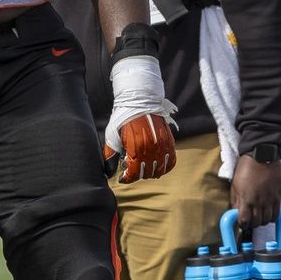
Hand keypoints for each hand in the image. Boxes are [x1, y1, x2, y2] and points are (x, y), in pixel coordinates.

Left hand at [105, 56, 177, 183]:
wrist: (139, 100)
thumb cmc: (123, 118)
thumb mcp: (112, 136)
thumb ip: (110, 155)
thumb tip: (109, 173)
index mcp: (137, 148)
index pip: (135, 174)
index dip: (127, 179)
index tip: (123, 177)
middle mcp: (152, 149)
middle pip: (147, 174)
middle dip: (137, 174)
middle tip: (130, 167)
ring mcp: (163, 146)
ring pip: (160, 170)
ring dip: (150, 172)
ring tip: (142, 166)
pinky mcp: (169, 142)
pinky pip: (171, 161)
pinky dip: (165, 167)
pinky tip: (156, 165)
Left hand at [230, 154, 280, 229]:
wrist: (262, 154)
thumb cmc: (246, 167)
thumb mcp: (235, 183)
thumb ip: (235, 200)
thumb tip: (235, 212)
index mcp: (246, 199)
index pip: (244, 221)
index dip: (242, 224)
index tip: (242, 222)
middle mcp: (259, 202)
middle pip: (257, 223)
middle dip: (252, 224)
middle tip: (250, 219)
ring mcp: (270, 200)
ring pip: (267, 220)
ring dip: (262, 221)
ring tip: (259, 215)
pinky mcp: (278, 196)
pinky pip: (277, 214)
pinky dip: (272, 217)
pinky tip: (268, 213)